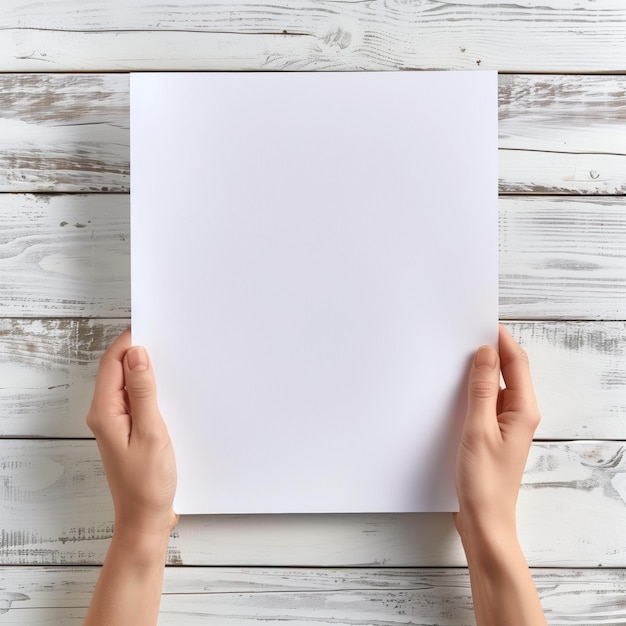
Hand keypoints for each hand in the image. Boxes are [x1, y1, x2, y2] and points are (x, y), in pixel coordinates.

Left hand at [86, 329, 177, 540]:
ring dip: (146, 370)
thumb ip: (144, 392)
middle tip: (167, 340)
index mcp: (105, 412)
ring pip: (128, 384)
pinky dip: (151, 388)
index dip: (129, 342)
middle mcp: (106, 413)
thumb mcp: (151, 432)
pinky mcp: (129, 429)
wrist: (146, 518)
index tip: (151, 326)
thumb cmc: (148, 482)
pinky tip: (169, 390)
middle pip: (118, 370)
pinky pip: (137, 399)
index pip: (112, 363)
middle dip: (139, 352)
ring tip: (172, 361)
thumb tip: (138, 355)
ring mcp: (117, 422)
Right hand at [455, 324, 540, 539]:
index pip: (516, 363)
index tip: (482, 322)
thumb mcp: (478, 429)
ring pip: (494, 386)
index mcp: (523, 410)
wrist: (483, 519)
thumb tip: (485, 354)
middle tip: (465, 334)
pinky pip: (485, 401)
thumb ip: (481, 389)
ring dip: (479, 371)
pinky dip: (472, 390)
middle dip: (490, 351)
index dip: (501, 340)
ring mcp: (505, 423)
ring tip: (456, 357)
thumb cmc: (484, 481)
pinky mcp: (491, 432)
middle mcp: (519, 413)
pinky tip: (454, 388)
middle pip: (508, 371)